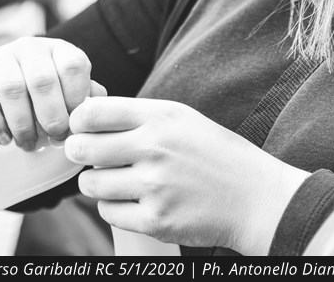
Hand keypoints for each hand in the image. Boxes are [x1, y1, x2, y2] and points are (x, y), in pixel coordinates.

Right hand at [0, 37, 105, 150]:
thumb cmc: (40, 97)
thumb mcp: (65, 94)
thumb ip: (85, 99)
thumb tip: (100, 108)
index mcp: (57, 50)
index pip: (73, 65)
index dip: (76, 99)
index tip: (75, 127)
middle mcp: (28, 47)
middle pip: (43, 80)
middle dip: (52, 117)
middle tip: (54, 140)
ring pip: (12, 88)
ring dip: (23, 124)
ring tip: (28, 144)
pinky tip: (4, 139)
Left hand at [66, 97, 309, 253]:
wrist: (255, 198)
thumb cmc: (213, 154)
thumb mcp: (180, 118)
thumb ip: (136, 115)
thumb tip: (84, 115)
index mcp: (160, 116)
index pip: (93, 113)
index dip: (78, 121)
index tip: (81, 128)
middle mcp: (155, 148)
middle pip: (83, 148)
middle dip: (79, 152)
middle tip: (85, 155)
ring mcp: (155, 187)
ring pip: (91, 184)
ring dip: (97, 183)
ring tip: (116, 179)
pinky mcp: (156, 221)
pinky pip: (108, 212)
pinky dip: (114, 207)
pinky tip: (134, 201)